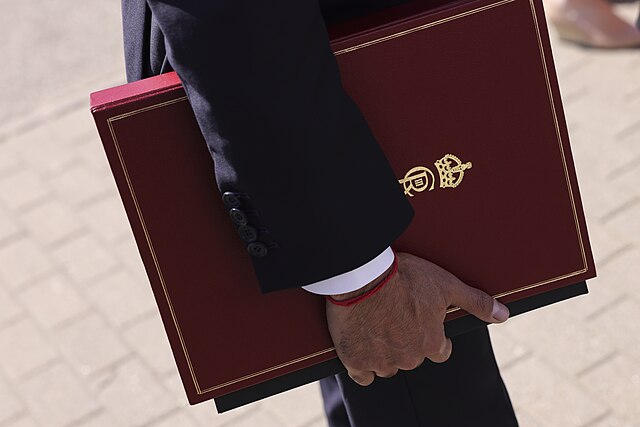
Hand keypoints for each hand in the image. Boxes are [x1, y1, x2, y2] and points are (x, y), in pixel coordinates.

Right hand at [326, 251, 508, 385]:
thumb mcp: (446, 284)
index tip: (419, 320)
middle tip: (395, 315)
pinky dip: (362, 362)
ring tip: (376, 322)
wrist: (363, 274)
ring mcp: (380, 362)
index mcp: (431, 344)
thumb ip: (476, 302)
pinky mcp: (355, 360)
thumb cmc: (404, 276)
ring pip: (387, 366)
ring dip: (384, 351)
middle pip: (412, 357)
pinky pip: (362, 374)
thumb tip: (503, 315)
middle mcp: (408, 358)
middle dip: (406, 341)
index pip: (439, 351)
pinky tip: (362, 342)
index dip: (431, 335)